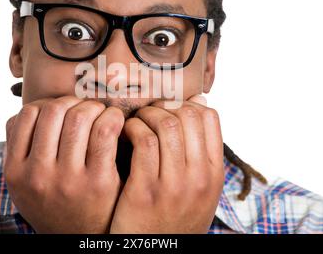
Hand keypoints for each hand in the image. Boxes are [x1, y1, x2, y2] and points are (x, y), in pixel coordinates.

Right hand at [4, 96, 124, 232]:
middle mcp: (38, 175)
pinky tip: (115, 121)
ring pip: (79, 117)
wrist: (79, 237)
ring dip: (93, 107)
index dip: (48, 104)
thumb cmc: (54, 202)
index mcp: (15, 172)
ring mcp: (68, 179)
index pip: (26, 115)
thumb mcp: (25, 183)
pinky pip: (104, 131)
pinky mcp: (98, 181)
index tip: (63, 110)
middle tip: (84, 109)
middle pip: (54, 111)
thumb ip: (22, 149)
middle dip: (72, 102)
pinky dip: (112, 117)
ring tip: (100, 114)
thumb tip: (36, 109)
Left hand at [109, 95, 224, 232]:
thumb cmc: (172, 215)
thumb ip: (199, 151)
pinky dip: (133, 128)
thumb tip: (198, 101)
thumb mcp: (198, 189)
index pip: (209, 117)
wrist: (154, 251)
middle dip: (164, 106)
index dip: (186, 104)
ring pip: (166, 125)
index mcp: (214, 173)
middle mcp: (199, 177)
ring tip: (137, 122)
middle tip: (149, 112)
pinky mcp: (145, 190)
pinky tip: (126, 133)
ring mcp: (174, 185)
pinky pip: (144, 141)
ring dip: (146, 115)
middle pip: (187, 116)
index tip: (169, 109)